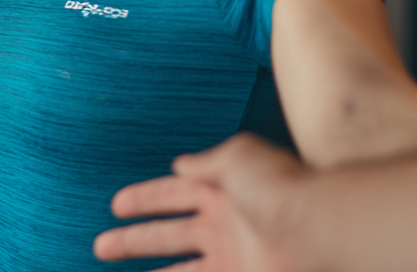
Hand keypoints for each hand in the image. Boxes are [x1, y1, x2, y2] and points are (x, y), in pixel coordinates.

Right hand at [93, 135, 305, 271]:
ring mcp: (232, 258)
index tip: (116, 205)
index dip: (144, 199)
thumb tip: (181, 163)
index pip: (172, 192)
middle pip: (167, 236)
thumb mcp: (237, 156)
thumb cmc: (278, 185)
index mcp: (219, 190)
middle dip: (134, 241)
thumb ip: (205, 162)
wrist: (316, 228)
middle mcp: (222, 226)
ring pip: (179, 271)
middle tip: (100, 247)